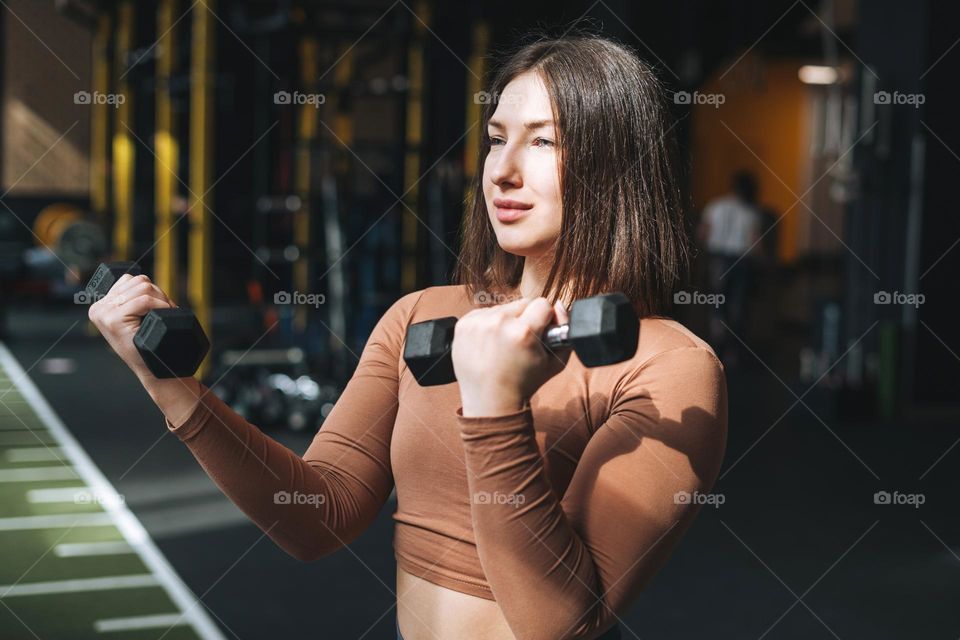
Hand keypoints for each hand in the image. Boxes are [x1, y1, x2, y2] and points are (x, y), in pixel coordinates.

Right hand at [87, 273, 175, 381]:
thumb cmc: (149, 344)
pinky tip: (161, 317)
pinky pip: (144, 300)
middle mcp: (99, 308)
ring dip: (161, 299)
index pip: (129, 279)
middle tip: (166, 312)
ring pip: (143, 287)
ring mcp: (104, 313)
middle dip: (158, 294)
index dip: (151, 290)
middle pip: (138, 281)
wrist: (153, 370)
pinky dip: (160, 306)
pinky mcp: (113, 320)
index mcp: (102, 305)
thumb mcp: (136, 318)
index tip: (160, 307)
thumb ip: (132, 299)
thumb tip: (142, 280)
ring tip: (164, 314)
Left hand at [452, 297, 570, 416]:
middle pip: (522, 303)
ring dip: (506, 321)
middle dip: (526, 318)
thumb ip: (564, 328)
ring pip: (502, 308)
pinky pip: (484, 313)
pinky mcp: (463, 325)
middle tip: (522, 341)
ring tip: (504, 344)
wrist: (490, 401)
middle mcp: (498, 323)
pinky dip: (489, 324)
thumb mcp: (555, 362)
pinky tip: (490, 343)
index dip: (545, 318)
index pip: (542, 304)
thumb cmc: (524, 383)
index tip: (540, 332)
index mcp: (523, 331)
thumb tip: (558, 305)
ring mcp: (477, 323)